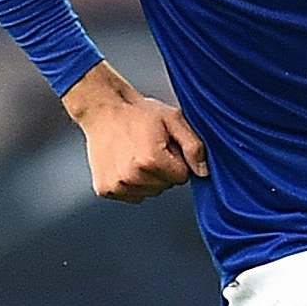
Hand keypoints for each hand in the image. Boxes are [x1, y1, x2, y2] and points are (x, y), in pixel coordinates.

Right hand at [63, 67, 208, 203]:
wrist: (103, 109)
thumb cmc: (138, 112)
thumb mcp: (173, 120)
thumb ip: (194, 146)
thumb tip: (203, 172)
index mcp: (150, 160)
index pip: (182, 177)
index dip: (177, 160)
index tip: (164, 146)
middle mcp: (132, 176)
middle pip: (166, 186)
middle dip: (164, 169)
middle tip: (149, 147)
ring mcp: (116, 185)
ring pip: (150, 192)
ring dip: (148, 178)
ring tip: (136, 154)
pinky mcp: (104, 189)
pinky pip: (132, 196)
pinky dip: (132, 184)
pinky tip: (125, 164)